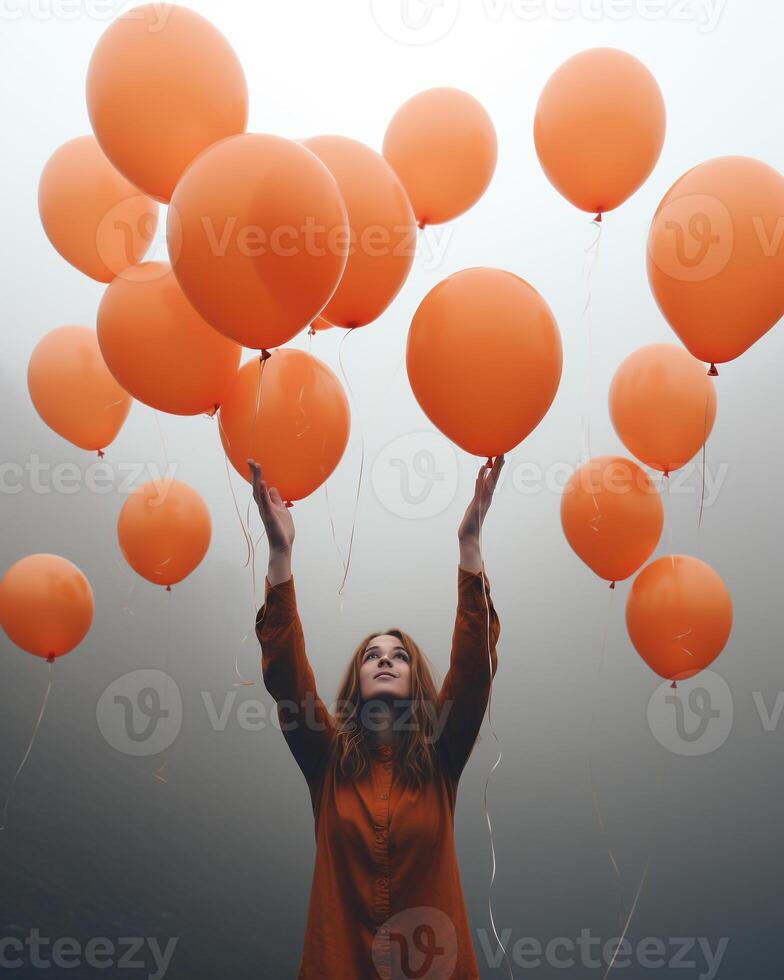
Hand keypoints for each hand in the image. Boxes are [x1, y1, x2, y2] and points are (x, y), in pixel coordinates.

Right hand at [248, 458, 294, 554]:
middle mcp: (263, 506)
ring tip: (256, 466)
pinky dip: (263, 493)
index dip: (256, 475)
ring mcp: (265, 511)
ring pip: (258, 492)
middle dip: (254, 473)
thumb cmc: (282, 529)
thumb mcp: (282, 510)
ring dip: (257, 479)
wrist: (282, 545)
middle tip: (251, 460)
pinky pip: (266, 503)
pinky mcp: (270, 516)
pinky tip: (263, 483)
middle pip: (256, 486)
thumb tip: (272, 487)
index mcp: (266, 503)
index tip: (254, 463)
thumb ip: (276, 499)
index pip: (260, 486)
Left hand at [458, 456, 503, 571]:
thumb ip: (478, 497)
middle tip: (502, 452)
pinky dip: (481, 480)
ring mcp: (482, 501)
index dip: (497, 468)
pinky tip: (482, 472)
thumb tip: (479, 487)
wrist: (469, 537)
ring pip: (489, 483)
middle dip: (498, 466)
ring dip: (492, 470)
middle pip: (494, 479)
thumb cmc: (471, 524)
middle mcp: (486, 498)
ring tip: (496, 458)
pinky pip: (479, 490)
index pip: (493, 480)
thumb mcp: (475, 507)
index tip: (500, 457)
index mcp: (486, 498)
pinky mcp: (476, 505)